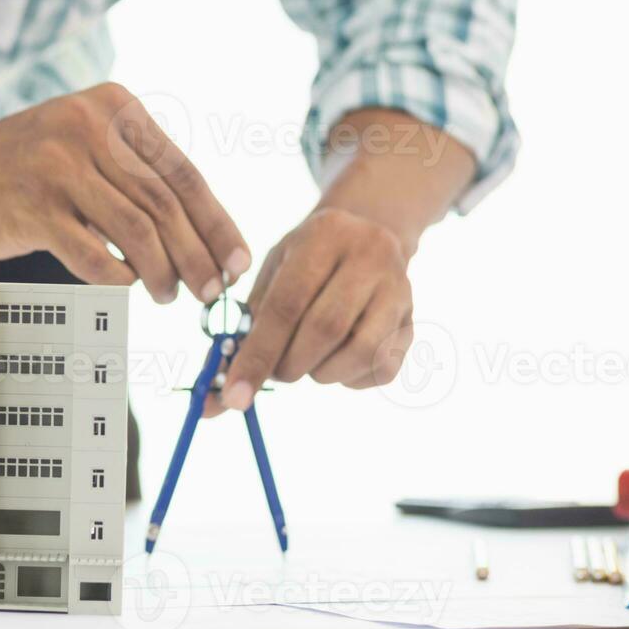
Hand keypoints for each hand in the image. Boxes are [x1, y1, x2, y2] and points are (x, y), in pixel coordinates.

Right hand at [0, 83, 250, 303]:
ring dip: (162, 273)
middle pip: (164, 204)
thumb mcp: (91, 145)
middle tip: (210, 291)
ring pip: (135, 230)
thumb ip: (141, 174)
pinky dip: (116, 277)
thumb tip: (208, 240)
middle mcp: (87, 127)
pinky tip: (124, 284)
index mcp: (115, 107)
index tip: (237, 263)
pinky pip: (91, 255)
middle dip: (196, 255)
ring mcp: (56, 166)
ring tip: (170, 296)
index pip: (183, 173)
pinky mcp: (30, 207)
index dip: (217, 224)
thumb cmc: (36, 166)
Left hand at [211, 207, 413, 413]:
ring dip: (321, 373)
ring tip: (305, 361)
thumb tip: (215, 390)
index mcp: (324, 236)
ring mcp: (399, 289)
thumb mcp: (273, 270)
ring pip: (361, 352)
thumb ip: (246, 323)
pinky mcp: (412, 320)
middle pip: (325, 328)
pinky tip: (334, 362)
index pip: (286, 304)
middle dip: (288, 365)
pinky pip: (383, 368)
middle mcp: (369, 257)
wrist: (370, 232)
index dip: (257, 354)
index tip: (234, 395)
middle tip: (272, 372)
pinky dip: (350, 379)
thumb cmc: (307, 260)